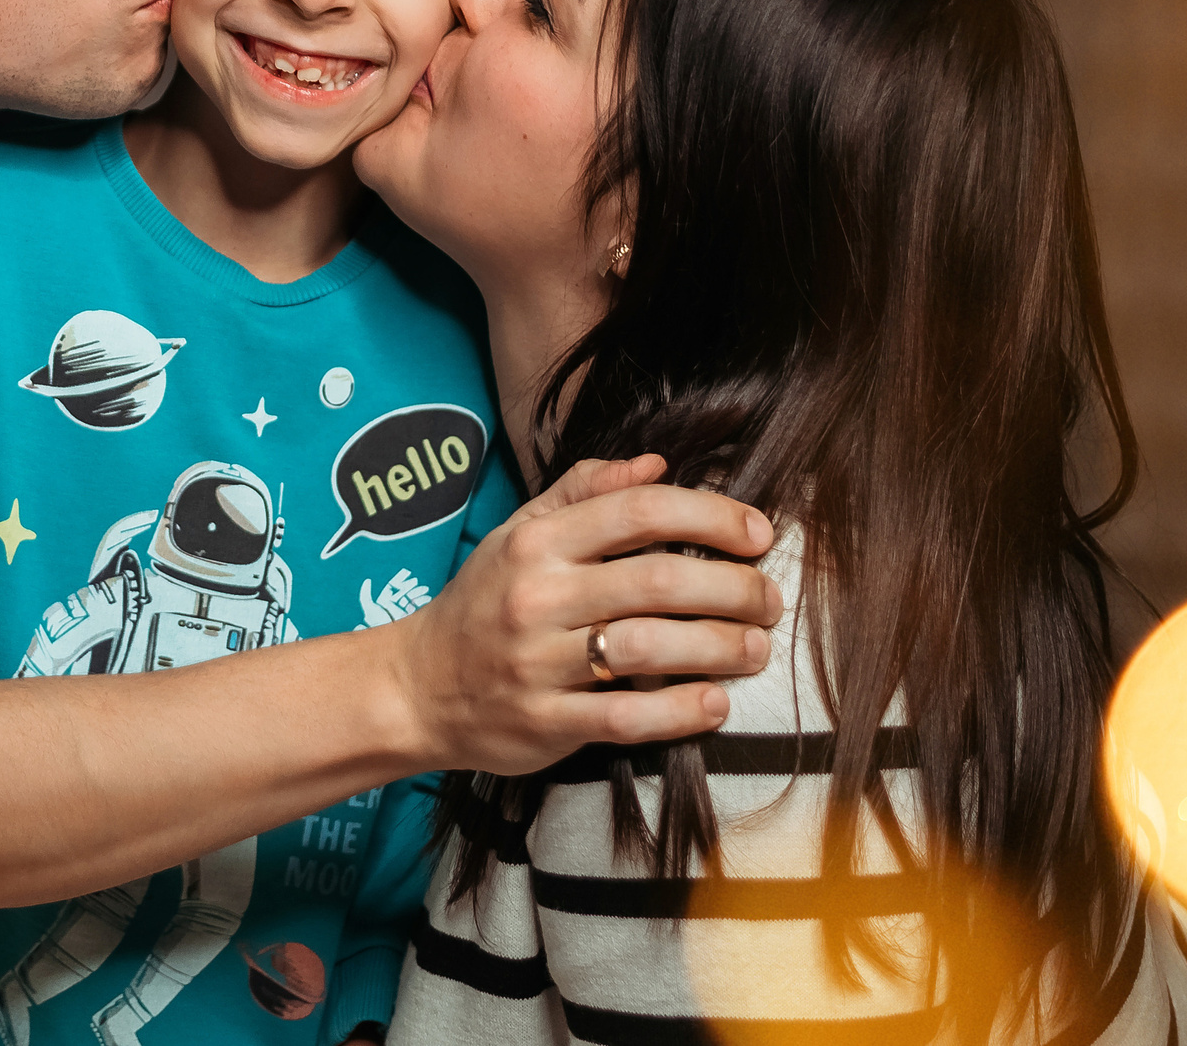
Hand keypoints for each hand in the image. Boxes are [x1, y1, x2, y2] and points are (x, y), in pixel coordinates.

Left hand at [357, 569, 432, 628]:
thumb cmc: (378, 623)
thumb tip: (367, 580)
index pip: (392, 587)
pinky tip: (427, 599)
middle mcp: (393, 606)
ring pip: (410, 599)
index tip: (407, 572)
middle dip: (410, 585)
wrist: (386, 640)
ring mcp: (401, 611)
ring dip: (418, 593)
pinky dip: (422, 602)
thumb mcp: (369, 608)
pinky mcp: (408, 619)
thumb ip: (365, 595)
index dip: (399, 579)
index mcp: (384, 601)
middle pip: (402, 592)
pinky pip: (416, 608)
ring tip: (425, 590)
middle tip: (416, 580)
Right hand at [390, 454, 780, 775]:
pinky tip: (716, 702)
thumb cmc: (484, 602)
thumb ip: (584, 492)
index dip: (712, 516)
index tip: (758, 533)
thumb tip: (657, 464)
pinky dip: (681, 710)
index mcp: (538, 541)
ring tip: (755, 648)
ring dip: (719, 647)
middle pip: (659, 580)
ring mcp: (539, 662)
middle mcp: (539, 596)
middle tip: (769, 599)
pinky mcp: (545, 722)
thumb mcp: (520, 532)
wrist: (417, 687)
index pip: (640, 511)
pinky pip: (627, 716)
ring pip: (649, 647)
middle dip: (733, 587)